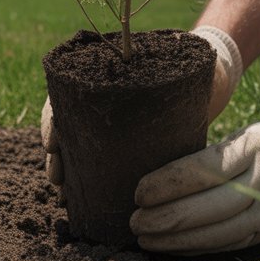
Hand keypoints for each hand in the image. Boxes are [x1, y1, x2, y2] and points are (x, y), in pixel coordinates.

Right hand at [42, 26, 242, 186]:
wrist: (207, 76)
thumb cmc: (191, 62)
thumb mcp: (184, 60)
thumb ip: (184, 63)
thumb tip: (193, 71)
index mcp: (104, 73)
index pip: (66, 94)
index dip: (54, 119)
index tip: (52, 144)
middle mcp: (100, 99)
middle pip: (66, 125)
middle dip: (56, 155)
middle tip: (56, 179)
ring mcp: (110, 123)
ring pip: (76, 146)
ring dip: (65, 171)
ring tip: (63, 196)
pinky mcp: (125, 144)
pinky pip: (97, 161)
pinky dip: (84, 181)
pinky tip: (79, 201)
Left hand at [129, 104, 259, 253]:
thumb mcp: (247, 134)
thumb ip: (212, 155)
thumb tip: (158, 176)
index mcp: (255, 145)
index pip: (205, 168)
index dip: (169, 183)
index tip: (138, 192)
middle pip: (212, 205)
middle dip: (169, 217)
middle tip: (135, 221)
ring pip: (221, 231)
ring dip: (179, 240)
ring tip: (146, 239)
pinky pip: (233, 244)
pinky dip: (200, 248)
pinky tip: (174, 249)